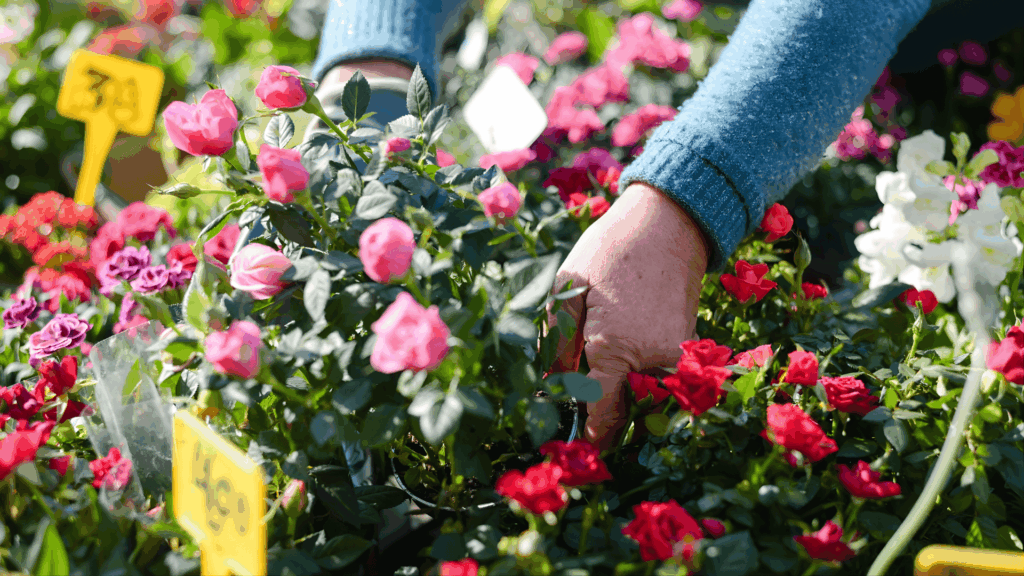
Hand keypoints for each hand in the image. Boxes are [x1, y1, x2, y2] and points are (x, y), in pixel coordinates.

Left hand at [546, 182, 708, 451]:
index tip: (576, 450)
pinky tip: (624, 377)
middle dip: (608, 428)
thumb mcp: (568, 290)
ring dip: (629, 411)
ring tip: (602, 404)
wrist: (670, 224)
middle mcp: (651, 361)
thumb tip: (552, 388)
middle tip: (583, 431)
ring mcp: (675, 358)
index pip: (602, 414)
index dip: (588, 436)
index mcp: (614, 347)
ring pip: (651, 405)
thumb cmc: (609, 252)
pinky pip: (665, 385)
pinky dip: (646, 390)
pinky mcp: (688, 350)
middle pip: (629, 417)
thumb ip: (558, 345)